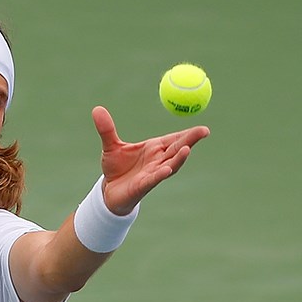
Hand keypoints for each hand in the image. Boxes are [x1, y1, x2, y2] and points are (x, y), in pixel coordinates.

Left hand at [91, 106, 209, 214]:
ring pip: (170, 165)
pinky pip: (153, 179)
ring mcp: (152, 173)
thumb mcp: (111, 146)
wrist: (108, 192)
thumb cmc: (116, 168)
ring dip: (179, 158)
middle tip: (204, 131)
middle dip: (191, 140)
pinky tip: (166, 169)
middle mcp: (158, 160)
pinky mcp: (143, 186)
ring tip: (188, 149)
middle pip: (177, 149)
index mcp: (155, 148)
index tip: (203, 127)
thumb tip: (97, 109)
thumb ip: (107, 129)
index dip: (188, 133)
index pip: (174, 139)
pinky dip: (160, 174)